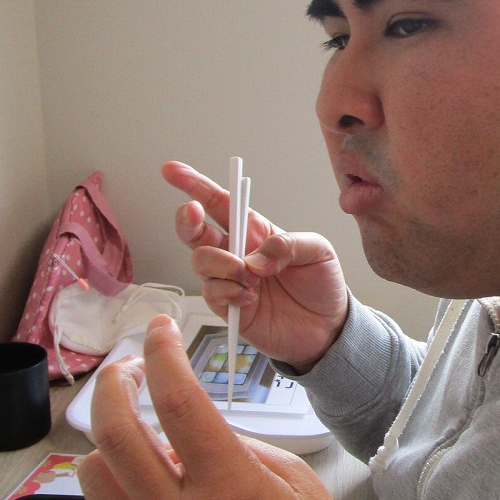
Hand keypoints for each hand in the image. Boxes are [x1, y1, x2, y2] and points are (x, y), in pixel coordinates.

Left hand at [77, 315, 350, 499]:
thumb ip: (238, 445)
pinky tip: (131, 472)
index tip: (160, 330)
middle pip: (115, 430)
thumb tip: (189, 427)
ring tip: (135, 429)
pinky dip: (107, 480)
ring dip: (107, 437)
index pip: (179, 401)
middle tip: (129, 367)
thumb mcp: (295, 482)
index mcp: (228, 487)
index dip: (164, 354)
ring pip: (94, 470)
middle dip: (115, 383)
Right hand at [163, 160, 347, 371]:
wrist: (327, 328)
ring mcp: (229, 280)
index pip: (218, 202)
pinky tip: (250, 298)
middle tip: (194, 215)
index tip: (171, 171)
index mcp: (255, 230)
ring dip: (222, 264)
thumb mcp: (318, 251)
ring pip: (201, 261)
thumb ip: (287, 245)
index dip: (193, 185)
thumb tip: (255, 259)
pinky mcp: (229, 307)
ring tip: (251, 277)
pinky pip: (211, 293)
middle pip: (196, 231)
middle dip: (187, 220)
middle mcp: (236, 252)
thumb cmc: (321, 284)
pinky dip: (228, 292)